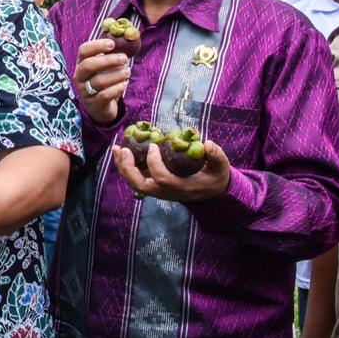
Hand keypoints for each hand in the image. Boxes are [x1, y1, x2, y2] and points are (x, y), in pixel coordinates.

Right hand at [73, 39, 129, 124]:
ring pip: (98, 81)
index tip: (112, 44)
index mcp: (81, 64)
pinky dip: (117, 89)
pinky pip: (105, 95)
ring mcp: (85, 91)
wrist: (99, 108)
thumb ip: (110, 55)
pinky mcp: (94, 104)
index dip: (96, 46)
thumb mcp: (104, 69)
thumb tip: (126, 40)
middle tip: (124, 58)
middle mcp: (80, 77)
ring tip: (127, 72)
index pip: (83, 51)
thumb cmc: (103, 83)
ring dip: (116, 75)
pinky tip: (124, 85)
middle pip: (88, 65)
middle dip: (108, 60)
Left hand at [110, 140, 230, 201]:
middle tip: (124, 149)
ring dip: (123, 166)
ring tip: (117, 148)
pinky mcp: (153, 186)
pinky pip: (135, 178)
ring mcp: (157, 191)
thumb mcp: (221, 168)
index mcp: (181, 187)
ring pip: (134, 183)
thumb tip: (208, 144)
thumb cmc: (214, 177)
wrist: (210, 193)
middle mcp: (165, 192)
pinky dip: (126, 166)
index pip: (162, 178)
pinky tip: (122, 152)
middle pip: (140, 185)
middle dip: (129, 168)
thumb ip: (217, 156)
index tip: (153, 145)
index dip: (154, 163)